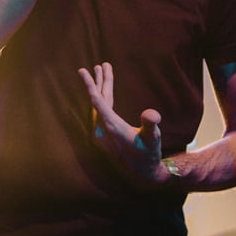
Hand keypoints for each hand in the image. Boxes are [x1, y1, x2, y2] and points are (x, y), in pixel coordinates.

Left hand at [77, 62, 170, 189]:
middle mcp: (103, 128)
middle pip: (98, 99)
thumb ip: (150, 126)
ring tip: (101, 70)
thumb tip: (152, 115)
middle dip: (99, 80)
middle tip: (100, 64)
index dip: (90, 85)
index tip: (82, 71)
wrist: (144, 172)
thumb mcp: (153, 139)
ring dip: (102, 87)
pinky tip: (105, 92)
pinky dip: (103, 97)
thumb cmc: (149, 153)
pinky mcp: (106, 133)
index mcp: (111, 126)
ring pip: (100, 104)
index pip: (97, 101)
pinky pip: (101, 110)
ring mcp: (103, 131)